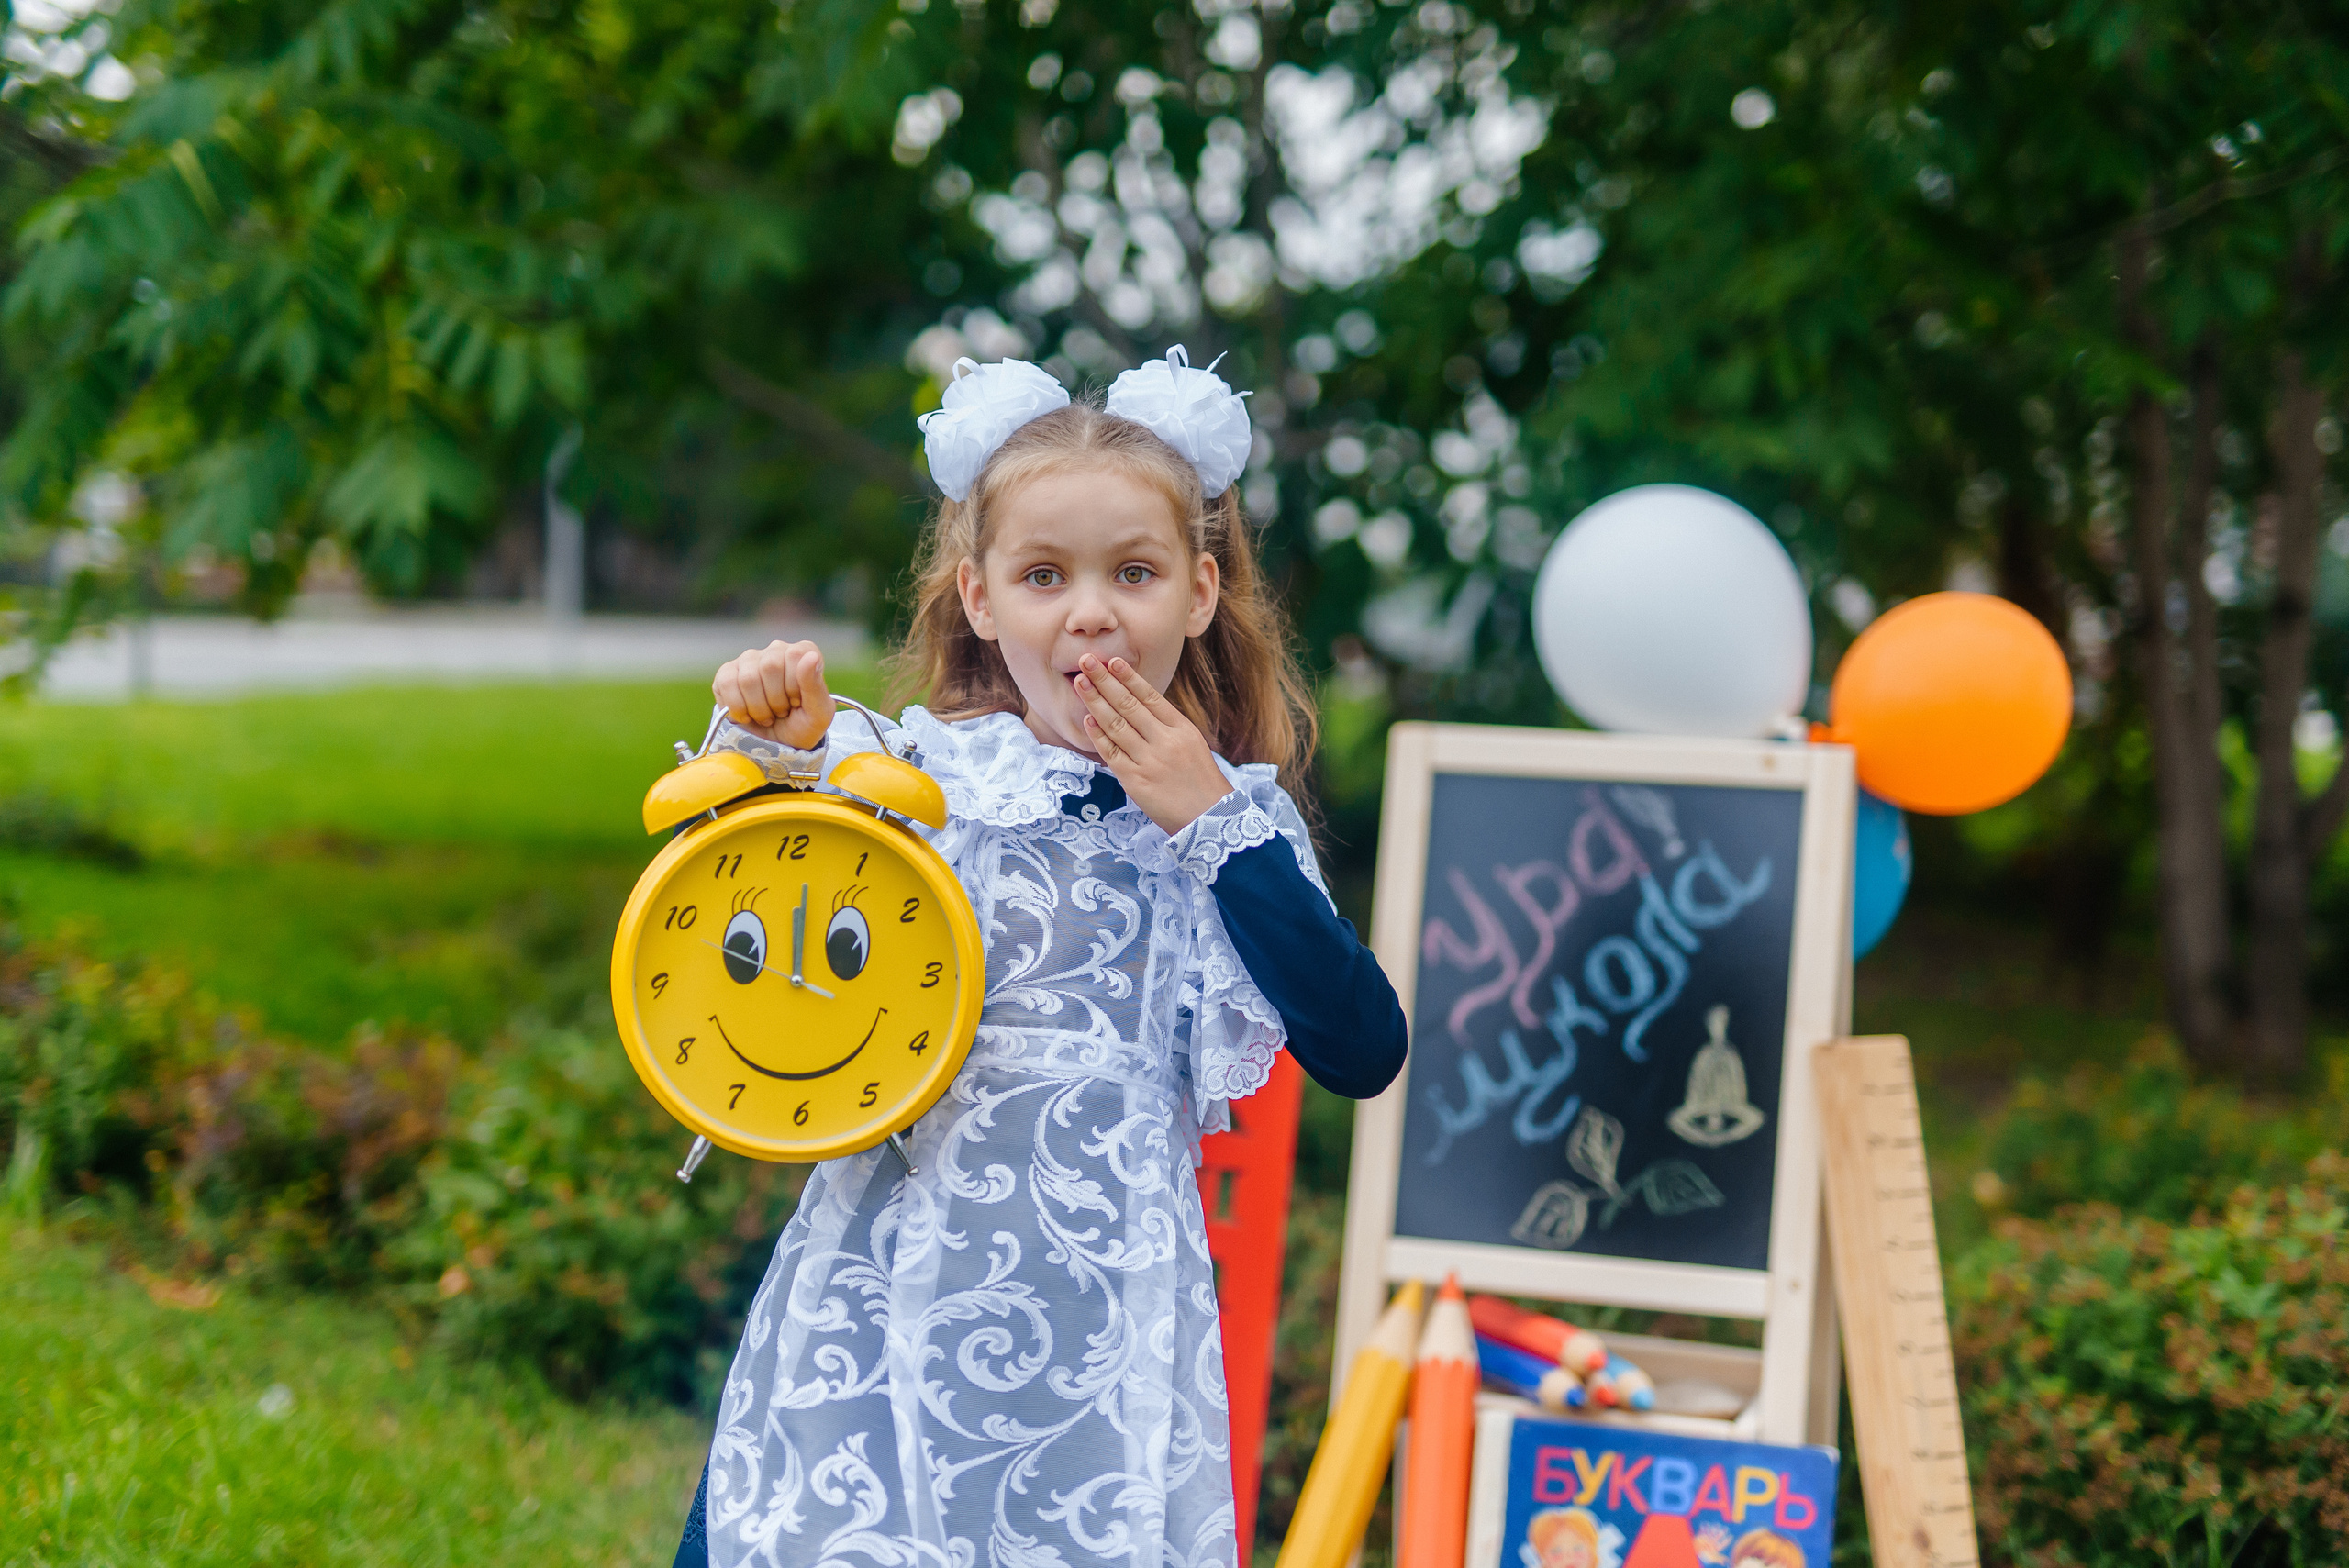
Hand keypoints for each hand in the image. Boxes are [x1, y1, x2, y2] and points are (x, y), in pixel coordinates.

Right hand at [714, 641, 833, 750]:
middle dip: (776, 701)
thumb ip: (815, 685)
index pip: (795, 655)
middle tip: (781, 712)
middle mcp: (775, 650)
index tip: (797, 702)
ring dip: (758, 708)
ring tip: (767, 715)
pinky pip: (727, 683)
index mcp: (802, 653)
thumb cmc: (802, 725)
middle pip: (770, 666)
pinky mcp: (727, 673)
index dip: (795, 687)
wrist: (778, 745)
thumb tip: (810, 656)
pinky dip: (738, 707)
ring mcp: (749, 659)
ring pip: (748, 678)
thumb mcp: (818, 713)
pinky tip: (748, 715)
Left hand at [1073, 655, 1232, 834]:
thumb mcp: (1192, 744)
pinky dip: (1098, 734)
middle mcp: (1165, 741)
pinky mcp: (1135, 780)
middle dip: (1105, 680)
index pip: (1150, 696)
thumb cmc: (1200, 781)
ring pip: (1116, 724)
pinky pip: (1111, 753)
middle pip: (1129, 704)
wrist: (1210, 818)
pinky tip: (1086, 718)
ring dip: (1095, 701)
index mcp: (1181, 729)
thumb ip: (1167, 726)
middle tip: (1086, 660)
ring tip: (1080, 682)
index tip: (1112, 661)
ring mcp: (1149, 761)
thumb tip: (1138, 705)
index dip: (1129, 677)